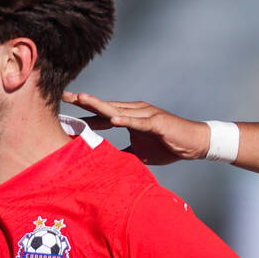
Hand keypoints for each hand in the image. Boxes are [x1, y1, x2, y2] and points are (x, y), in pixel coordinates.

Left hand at [62, 92, 209, 164]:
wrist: (194, 144)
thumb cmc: (167, 145)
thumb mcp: (139, 151)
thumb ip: (123, 153)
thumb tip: (107, 161)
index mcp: (129, 117)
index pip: (102, 114)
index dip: (84, 112)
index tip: (64, 112)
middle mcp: (135, 111)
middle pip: (105, 106)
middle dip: (85, 101)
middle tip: (64, 96)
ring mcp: (145, 115)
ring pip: (118, 110)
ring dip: (99, 105)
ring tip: (82, 99)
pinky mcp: (157, 123)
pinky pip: (138, 122)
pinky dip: (125, 120)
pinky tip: (113, 120)